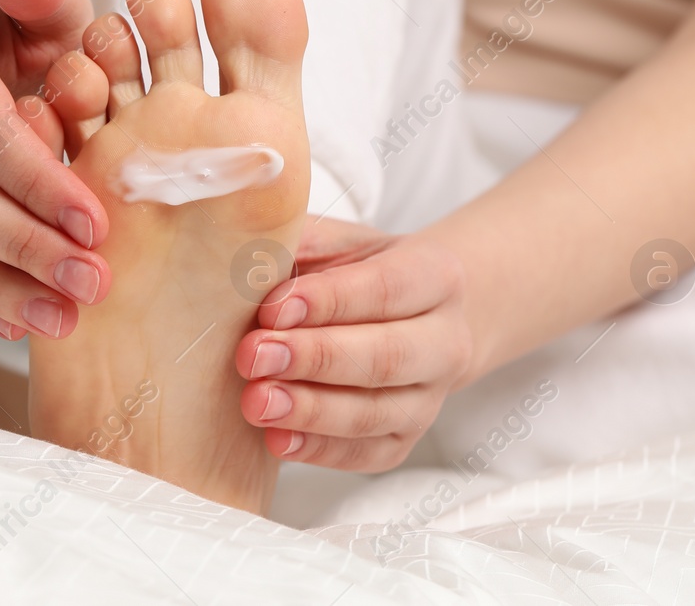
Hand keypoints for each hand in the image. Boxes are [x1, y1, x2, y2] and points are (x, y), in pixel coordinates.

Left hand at [233, 218, 471, 470]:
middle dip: (314, 358)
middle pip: (384, 356)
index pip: (384, 289)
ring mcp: (430, 397)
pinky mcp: (405, 438)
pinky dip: (319, 450)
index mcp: (436, 276)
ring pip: (375, 412)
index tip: (271, 308)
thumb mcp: (340, 241)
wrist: (413, 317)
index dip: (327, 301)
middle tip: (253, 356)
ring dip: (310, 410)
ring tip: (256, 401)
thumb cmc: (361, 272)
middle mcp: (445, 341)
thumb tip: (249, 260)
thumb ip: (302, 243)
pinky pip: (365, 453)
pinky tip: (276, 440)